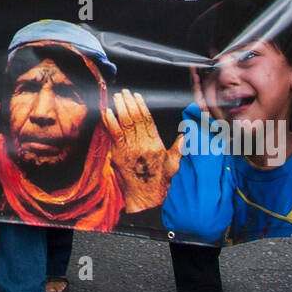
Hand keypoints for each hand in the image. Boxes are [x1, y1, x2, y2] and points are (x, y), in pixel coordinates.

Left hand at [102, 89, 182, 212]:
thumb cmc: (159, 182)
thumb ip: (178, 149)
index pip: (148, 120)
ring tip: (116, 97)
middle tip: (124, 92)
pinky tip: (107, 112)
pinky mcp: (118, 156)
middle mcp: (143, 145)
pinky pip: (113, 135)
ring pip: (125, 124)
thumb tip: (185, 136)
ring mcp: (130, 150)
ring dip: (119, 108)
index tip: (137, 96)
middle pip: (135, 119)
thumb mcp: (173, 165)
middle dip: (129, 103)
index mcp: (156, 145)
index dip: (142, 106)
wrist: (145, 199)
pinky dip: (109, 122)